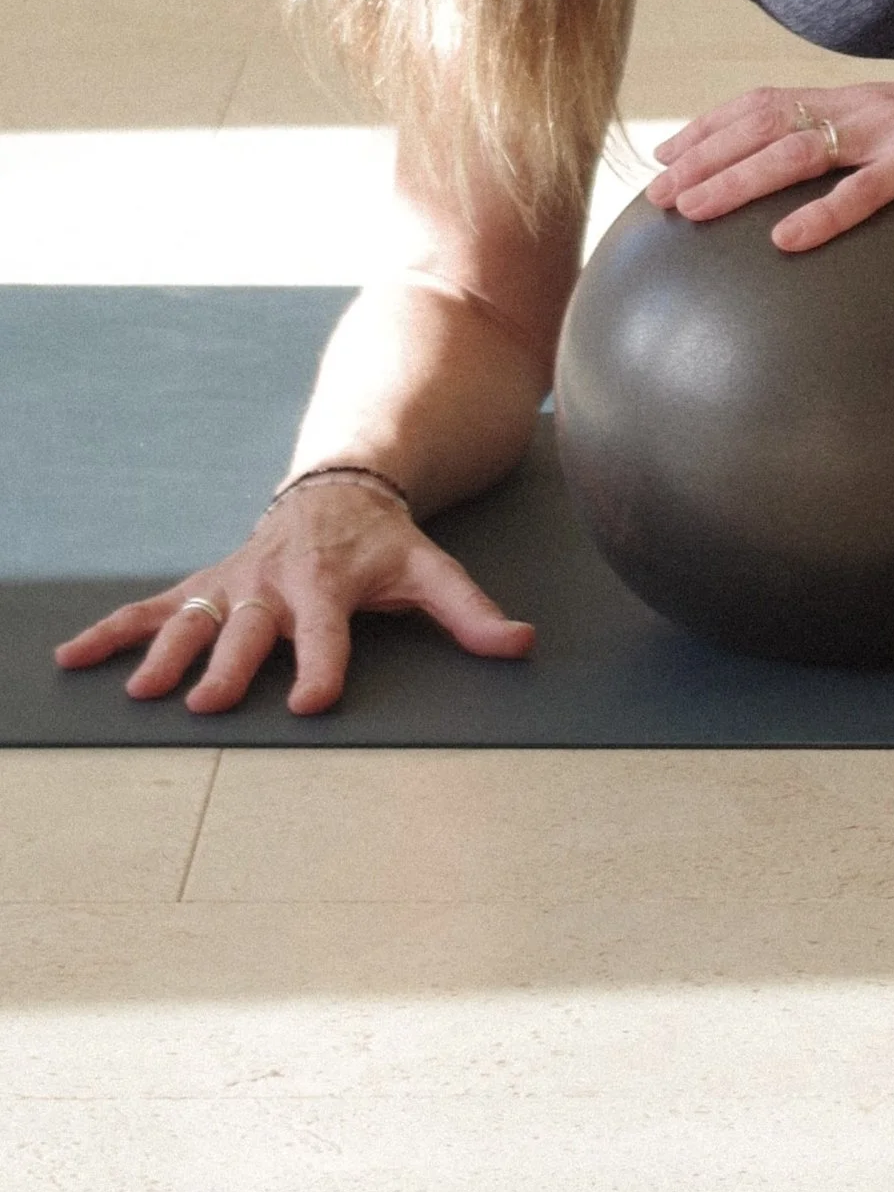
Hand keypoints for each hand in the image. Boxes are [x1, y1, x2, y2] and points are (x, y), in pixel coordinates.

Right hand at [50, 475, 534, 717]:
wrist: (339, 487)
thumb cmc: (385, 544)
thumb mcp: (432, 570)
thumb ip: (471, 612)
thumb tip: (522, 645)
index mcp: (332, 587)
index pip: (330, 635)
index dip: (324, 667)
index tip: (311, 703)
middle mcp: (277, 585)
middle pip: (252, 630)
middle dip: (231, 665)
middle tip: (207, 704)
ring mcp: (236, 582)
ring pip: (195, 616)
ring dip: (166, 651)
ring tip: (144, 690)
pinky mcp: (206, 581)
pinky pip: (152, 605)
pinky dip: (111, 630)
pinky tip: (72, 657)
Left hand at [645, 40, 893, 252]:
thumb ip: (876, 149)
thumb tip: (837, 181)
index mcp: (859, 103)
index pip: (767, 102)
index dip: (712, 125)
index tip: (668, 153)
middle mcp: (864, 109)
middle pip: (764, 124)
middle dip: (703, 157)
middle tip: (656, 194)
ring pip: (797, 151)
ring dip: (738, 180)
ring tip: (692, 208)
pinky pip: (867, 190)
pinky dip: (823, 213)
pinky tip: (787, 239)